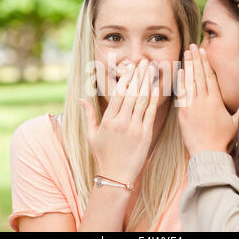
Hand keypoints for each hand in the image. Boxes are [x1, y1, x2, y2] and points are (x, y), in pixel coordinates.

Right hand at [79, 59, 159, 184]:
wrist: (116, 176)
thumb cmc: (103, 155)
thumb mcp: (91, 135)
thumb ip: (88, 116)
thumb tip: (81, 99)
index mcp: (108, 120)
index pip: (118, 94)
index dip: (125, 79)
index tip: (129, 67)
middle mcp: (121, 122)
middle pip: (131, 93)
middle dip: (138, 76)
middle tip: (143, 62)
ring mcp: (135, 128)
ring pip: (142, 100)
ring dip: (147, 82)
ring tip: (151, 69)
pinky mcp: (146, 134)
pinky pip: (150, 113)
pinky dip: (154, 99)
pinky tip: (157, 87)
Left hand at [177, 44, 238, 155]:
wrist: (208, 153)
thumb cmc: (224, 139)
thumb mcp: (238, 122)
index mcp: (216, 101)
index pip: (210, 77)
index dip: (206, 62)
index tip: (202, 51)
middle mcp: (203, 101)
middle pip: (199, 75)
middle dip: (195, 59)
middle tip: (192, 46)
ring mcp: (192, 106)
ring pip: (189, 82)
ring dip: (187, 66)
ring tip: (185, 54)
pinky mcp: (183, 113)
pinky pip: (181, 94)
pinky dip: (180, 82)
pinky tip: (179, 72)